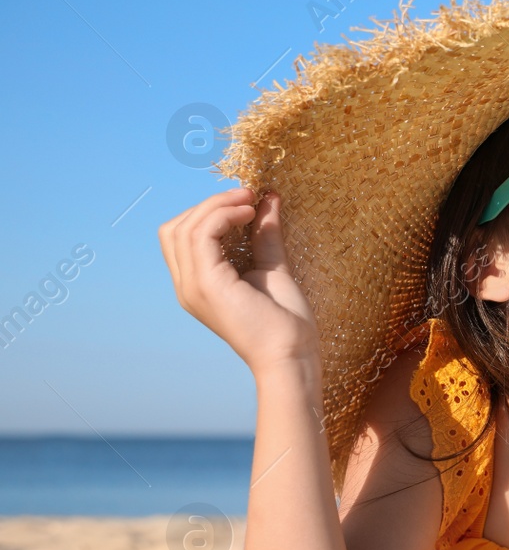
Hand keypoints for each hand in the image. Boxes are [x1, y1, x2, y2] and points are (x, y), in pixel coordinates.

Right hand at [158, 188, 319, 373]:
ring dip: (218, 205)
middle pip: (175, 227)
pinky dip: (222, 216)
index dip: (209, 211)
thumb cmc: (286, 321)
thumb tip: (268, 197)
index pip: (182, 236)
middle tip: (248, 195)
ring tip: (250, 200)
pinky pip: (200, 234)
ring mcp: (193, 286)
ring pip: (185, 226)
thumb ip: (265, 234)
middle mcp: (187, 286)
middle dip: (210, 204)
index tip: (247, 199)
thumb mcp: (273, 267)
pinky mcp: (207, 284)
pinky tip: (248, 214)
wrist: (292, 354)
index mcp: (197, 284)